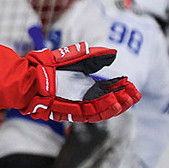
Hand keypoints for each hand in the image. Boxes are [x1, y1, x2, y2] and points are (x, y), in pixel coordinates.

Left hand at [21, 43, 140, 122]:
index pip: (108, 90)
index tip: (133, 87)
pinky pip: (89, 114)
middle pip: (107, 102)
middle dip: (123, 100)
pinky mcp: (70, 112)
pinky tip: (113, 103)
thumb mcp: (77, 58)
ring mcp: (77, 105)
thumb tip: (113, 53)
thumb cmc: (51, 66)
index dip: (121, 90)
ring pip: (101, 110)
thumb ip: (95, 56)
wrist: (32, 77)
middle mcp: (83, 97)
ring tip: (128, 101)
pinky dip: (102, 110)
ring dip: (116, 106)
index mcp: (86, 86)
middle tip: (135, 96)